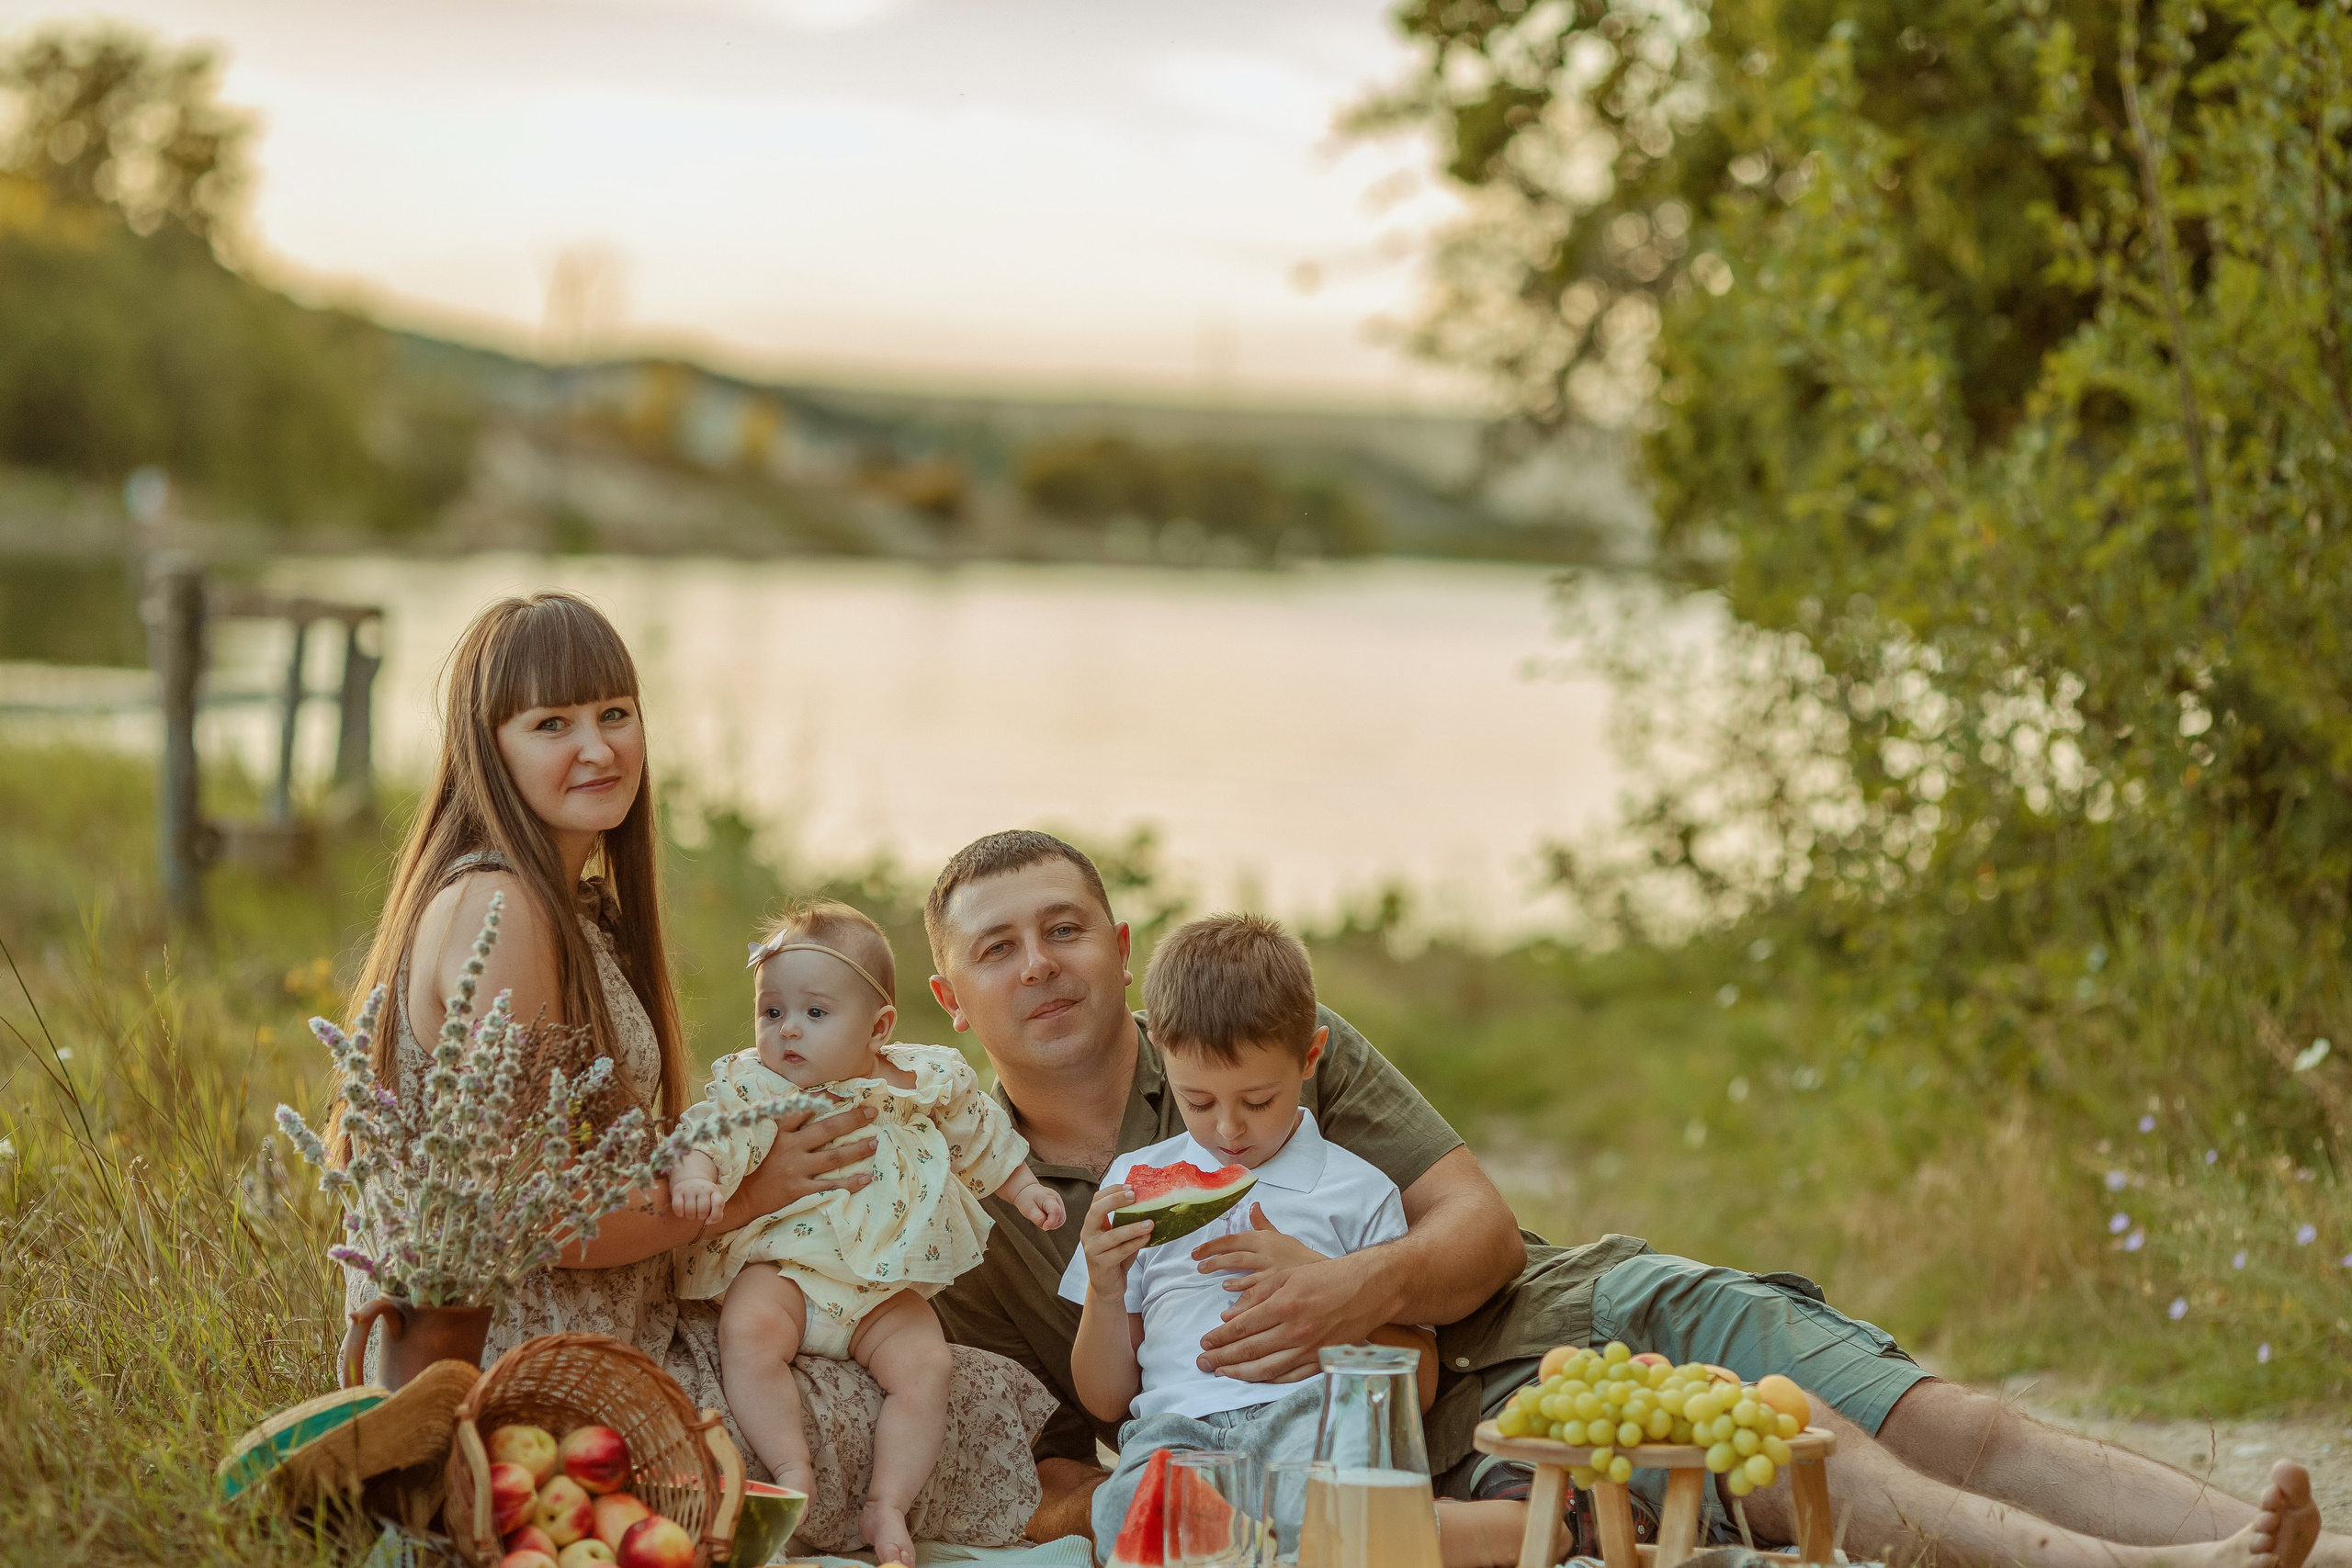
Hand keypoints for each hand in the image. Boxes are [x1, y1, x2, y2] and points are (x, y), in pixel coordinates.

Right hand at [670, 1174, 724, 1224]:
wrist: (691, 1180)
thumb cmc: (705, 1197)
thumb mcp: (714, 1203)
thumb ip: (717, 1215)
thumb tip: (708, 1222)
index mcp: (714, 1191)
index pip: (718, 1203)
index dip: (715, 1216)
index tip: (709, 1220)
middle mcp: (703, 1187)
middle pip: (703, 1210)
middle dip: (701, 1217)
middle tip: (699, 1213)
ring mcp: (690, 1188)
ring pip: (690, 1211)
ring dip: (691, 1216)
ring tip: (692, 1212)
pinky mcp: (678, 1190)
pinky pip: (678, 1208)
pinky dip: (680, 1214)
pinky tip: (683, 1211)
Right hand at [722, 1102, 878, 1232]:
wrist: (735, 1198)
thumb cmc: (747, 1166)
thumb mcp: (756, 1137)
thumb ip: (775, 1121)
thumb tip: (796, 1100)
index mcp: (777, 1131)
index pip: (804, 1108)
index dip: (826, 1098)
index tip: (845, 1093)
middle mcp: (789, 1147)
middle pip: (827, 1129)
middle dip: (853, 1119)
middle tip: (872, 1113)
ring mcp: (794, 1169)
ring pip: (833, 1157)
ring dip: (857, 1149)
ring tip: (875, 1143)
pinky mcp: (798, 1190)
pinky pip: (830, 1186)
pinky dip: (850, 1183)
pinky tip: (867, 1177)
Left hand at [1016, 1180, 1066, 1230]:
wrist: (1028, 1190)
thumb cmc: (1027, 1199)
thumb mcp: (1027, 1209)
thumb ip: (1037, 1218)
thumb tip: (1046, 1227)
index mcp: (1049, 1198)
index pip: (1056, 1211)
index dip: (1051, 1222)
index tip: (1044, 1228)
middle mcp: (1057, 1199)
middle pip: (1061, 1217)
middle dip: (1051, 1224)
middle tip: (1039, 1221)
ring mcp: (1059, 1203)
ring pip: (1061, 1220)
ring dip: (1052, 1224)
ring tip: (1040, 1217)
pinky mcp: (1059, 1206)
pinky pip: (1059, 1219)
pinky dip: (1052, 1222)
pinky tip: (1044, 1217)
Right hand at [1079, 1183, 1155, 1298]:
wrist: (1107, 1286)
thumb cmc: (1116, 1257)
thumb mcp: (1119, 1236)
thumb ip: (1125, 1221)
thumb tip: (1147, 1202)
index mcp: (1091, 1223)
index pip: (1097, 1199)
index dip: (1113, 1190)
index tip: (1132, 1187)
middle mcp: (1088, 1234)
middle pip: (1097, 1210)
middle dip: (1116, 1200)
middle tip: (1135, 1196)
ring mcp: (1093, 1250)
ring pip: (1113, 1234)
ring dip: (1133, 1227)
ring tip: (1150, 1222)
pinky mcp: (1101, 1264)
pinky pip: (1120, 1251)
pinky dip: (1135, 1243)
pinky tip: (1147, 1238)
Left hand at [1190, 1203, 1326, 1288]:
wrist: (1318, 1270)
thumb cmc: (1295, 1254)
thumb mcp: (1278, 1235)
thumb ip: (1262, 1223)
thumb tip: (1253, 1205)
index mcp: (1263, 1238)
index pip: (1233, 1239)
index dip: (1213, 1245)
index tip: (1196, 1251)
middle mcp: (1264, 1251)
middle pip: (1234, 1252)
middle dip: (1213, 1257)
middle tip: (1197, 1264)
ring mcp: (1269, 1268)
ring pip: (1242, 1266)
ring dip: (1223, 1268)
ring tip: (1207, 1272)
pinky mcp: (1275, 1284)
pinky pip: (1255, 1285)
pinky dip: (1240, 1286)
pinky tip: (1228, 1287)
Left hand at [1195, 1247, 1384, 1383]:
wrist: (1367, 1289)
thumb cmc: (1326, 1277)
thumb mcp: (1287, 1275)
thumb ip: (1257, 1296)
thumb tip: (1229, 1317)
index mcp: (1284, 1305)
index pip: (1241, 1328)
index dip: (1219, 1338)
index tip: (1204, 1342)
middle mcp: (1295, 1331)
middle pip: (1249, 1351)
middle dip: (1221, 1358)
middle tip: (1202, 1363)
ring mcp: (1309, 1349)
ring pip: (1266, 1369)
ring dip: (1239, 1373)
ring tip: (1221, 1372)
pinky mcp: (1321, 1360)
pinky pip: (1289, 1377)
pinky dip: (1268, 1380)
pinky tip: (1253, 1378)